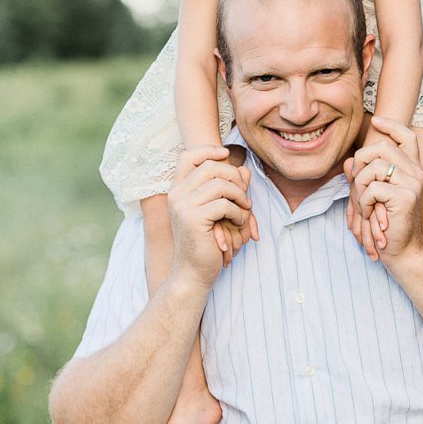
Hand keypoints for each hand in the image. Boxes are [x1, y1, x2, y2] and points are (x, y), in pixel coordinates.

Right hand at [168, 147, 256, 287]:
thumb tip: (246, 170)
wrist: (193, 273)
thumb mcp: (218, 212)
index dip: (209, 150)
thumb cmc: (207, 243)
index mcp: (178, 190)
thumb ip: (229, 190)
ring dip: (240, 196)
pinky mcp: (194, 219)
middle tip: (245, 196)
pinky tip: (238, 223)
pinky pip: (224, 204)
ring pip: (220, 184)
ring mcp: (183, 206)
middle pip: (210, 167)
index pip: (188, 156)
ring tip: (245, 210)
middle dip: (234, 177)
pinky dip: (238, 213)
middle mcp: (176, 195)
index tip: (227, 154)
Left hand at [348, 117, 422, 264]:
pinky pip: (372, 188)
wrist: (403, 251)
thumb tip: (349, 162)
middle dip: (360, 163)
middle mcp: (416, 172)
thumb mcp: (372, 197)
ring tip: (364, 205)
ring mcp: (413, 183)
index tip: (376, 121)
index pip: (406, 135)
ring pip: (373, 167)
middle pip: (381, 147)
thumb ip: (362, 177)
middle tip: (358, 187)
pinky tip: (369, 215)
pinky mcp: (407, 196)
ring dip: (359, 187)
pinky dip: (363, 202)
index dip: (391, 125)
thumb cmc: (386, 224)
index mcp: (412, 168)